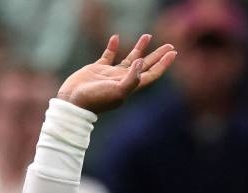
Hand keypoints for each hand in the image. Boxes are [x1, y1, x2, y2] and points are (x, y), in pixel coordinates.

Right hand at [57, 34, 176, 113]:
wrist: (74, 102)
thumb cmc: (96, 99)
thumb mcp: (118, 91)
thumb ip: (132, 78)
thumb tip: (141, 62)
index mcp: (131, 86)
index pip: (152, 73)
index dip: (163, 64)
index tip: (173, 53)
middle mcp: (124, 79)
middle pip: (145, 65)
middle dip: (157, 55)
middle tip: (169, 45)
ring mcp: (111, 74)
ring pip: (130, 58)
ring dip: (139, 48)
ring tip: (148, 35)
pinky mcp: (98, 68)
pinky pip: (108, 55)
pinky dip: (113, 46)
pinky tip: (116, 38)